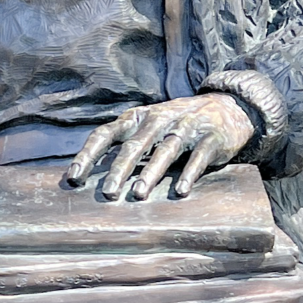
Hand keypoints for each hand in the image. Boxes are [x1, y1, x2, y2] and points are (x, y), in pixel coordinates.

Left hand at [65, 97, 256, 202]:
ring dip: (151, 173)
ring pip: (165, 150)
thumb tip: (90, 175)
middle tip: (108, 194)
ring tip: (138, 194)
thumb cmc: (176, 124)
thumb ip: (125, 144)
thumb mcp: (148, 126)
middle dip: (119, 169)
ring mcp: (186, 126)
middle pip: (134, 145)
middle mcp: (159, 119)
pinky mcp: (211, 137)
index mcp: (137, 118)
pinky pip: (198, 157)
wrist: (227, 107)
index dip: (88, 155)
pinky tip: (180, 192)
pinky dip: (189, 174)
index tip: (74, 178)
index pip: (106, 133)